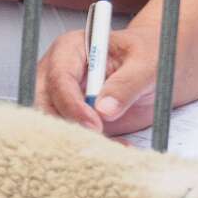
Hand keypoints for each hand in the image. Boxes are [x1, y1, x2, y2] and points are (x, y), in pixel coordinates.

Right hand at [35, 21, 158, 136]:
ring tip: (110, 145)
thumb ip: (126, 85)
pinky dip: (89, 147)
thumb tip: (104, 109)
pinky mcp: (72, 120)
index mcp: (70, 50)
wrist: (154, 69)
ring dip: (77, 140)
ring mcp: (62, 99)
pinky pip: (71, 138)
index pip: (59, 79)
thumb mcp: (145, 64)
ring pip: (53, 126)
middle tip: (96, 140)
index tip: (95, 125)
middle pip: (43, 105)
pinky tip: (116, 145)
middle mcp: (58, 74)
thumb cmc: (147, 55)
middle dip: (65, 127)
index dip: (72, 105)